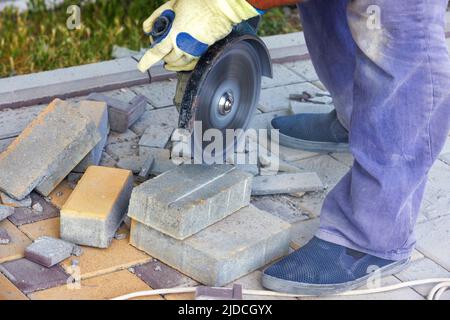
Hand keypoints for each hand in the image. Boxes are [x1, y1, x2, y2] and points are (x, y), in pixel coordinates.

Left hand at [137, 0, 259, 72]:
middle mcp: (184, 46)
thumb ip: (156, 17)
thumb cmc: (196, 3)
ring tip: (169, 60)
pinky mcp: (204, 51)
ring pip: (180, 63)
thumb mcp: (171, 5)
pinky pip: (192, 63)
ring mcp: (195, 51)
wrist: (220, 7)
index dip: (147, 61)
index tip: (141, 67)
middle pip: (169, 59)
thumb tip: (146, 29)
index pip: (157, 52)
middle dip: (163, 57)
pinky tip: (181, 63)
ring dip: (173, 63)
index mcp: (174, 34)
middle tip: (161, 52)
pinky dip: (184, 65)